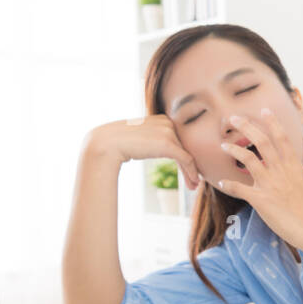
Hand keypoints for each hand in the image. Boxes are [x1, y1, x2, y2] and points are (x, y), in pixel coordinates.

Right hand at [86, 114, 200, 189]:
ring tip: (194, 185)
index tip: (189, 169)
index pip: (180, 139)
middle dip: (191, 164)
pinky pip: (186, 160)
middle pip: (185, 146)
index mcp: (162, 118)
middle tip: (195, 180)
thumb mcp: (141, 137)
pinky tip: (193, 183)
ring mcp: (168, 131)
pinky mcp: (168, 143)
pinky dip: (191, 172)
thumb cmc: (120, 142)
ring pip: (187, 154)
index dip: (185, 155)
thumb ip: (153, 139)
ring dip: (192, 172)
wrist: (107, 143)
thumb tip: (156, 148)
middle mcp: (168, 121)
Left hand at [214, 108, 302, 251]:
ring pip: (248, 159)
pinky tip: (220, 183)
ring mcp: (270, 184)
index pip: (282, 137)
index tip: (263, 110)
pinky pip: (239, 189)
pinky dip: (228, 185)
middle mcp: (281, 171)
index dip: (272, 122)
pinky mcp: (261, 200)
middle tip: (233, 118)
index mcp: (294, 166)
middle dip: (246, 126)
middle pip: (262, 142)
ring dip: (234, 150)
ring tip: (223, 145)